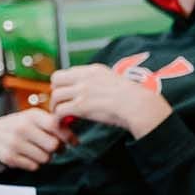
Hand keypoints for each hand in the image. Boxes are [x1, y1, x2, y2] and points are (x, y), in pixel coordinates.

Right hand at [0, 108, 76, 172]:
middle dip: (56, 149)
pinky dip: (33, 164)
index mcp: (32, 115)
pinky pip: (34, 167)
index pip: (56, 125)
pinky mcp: (8, 157)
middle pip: (53, 145)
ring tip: (36, 152)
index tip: (73, 142)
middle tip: (52, 148)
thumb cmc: (21, 127)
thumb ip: (55, 126)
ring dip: (44, 158)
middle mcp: (22, 126)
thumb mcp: (36, 120)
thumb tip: (74, 140)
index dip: (68, 136)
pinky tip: (26, 157)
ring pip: (45, 158)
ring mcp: (14, 142)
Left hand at [49, 64, 171, 138]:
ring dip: (56, 108)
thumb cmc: (131, 98)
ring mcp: (82, 91)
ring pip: (55, 96)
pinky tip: (65, 124)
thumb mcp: (114, 81)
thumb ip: (100, 83)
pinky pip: (59, 111)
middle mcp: (85, 77)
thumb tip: (92, 92)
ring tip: (63, 117)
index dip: (64, 85)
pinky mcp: (81, 106)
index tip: (68, 95)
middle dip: (56, 93)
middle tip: (61, 105)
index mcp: (94, 70)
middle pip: (56, 80)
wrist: (138, 106)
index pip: (67, 72)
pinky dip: (59, 119)